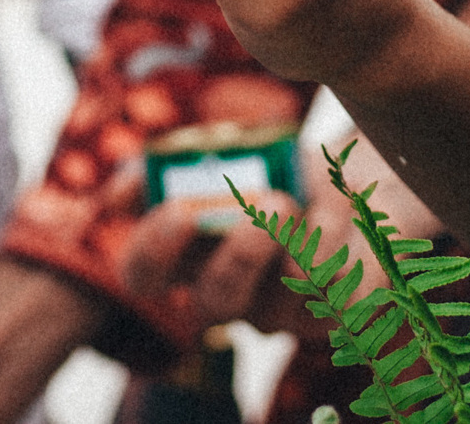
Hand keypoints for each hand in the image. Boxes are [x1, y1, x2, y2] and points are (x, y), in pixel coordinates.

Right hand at [118, 140, 444, 335]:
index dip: (153, 253)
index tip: (180, 209)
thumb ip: (170, 167)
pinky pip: (333, 293)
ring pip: (278, 306)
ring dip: (292, 242)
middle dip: (237, 257)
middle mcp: (230, 294)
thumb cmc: (277, 170)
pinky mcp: (336, 314)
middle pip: (214, 303)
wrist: (353, 181)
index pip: (145, 277)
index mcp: (188, 256)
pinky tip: (338, 197)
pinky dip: (335, 236)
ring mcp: (283, 313)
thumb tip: (116, 197)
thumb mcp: (224, 154)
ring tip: (298, 196)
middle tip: (262, 206)